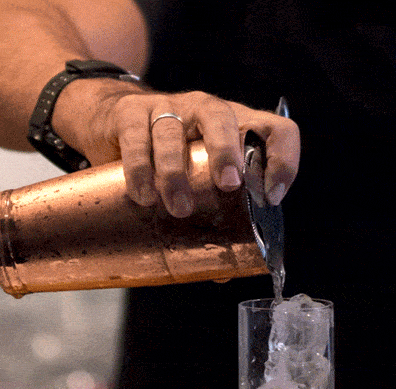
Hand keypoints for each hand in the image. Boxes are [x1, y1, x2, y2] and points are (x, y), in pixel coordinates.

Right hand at [69, 85, 299, 217]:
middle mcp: (204, 110)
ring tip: (179, 207)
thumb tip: (222, 273)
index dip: (283, 158)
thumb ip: (212, 217)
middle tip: (228, 185)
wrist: (111, 122)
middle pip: (220, 116)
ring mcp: (167, 108)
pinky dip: (139, 168)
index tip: (272, 196)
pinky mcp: (130, 113)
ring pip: (173, 131)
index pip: (275, 129)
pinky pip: (136, 137)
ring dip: (176, 171)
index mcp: (236, 127)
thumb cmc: (170, 154)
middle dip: (226, 150)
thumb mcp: (198, 178)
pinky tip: (142, 195)